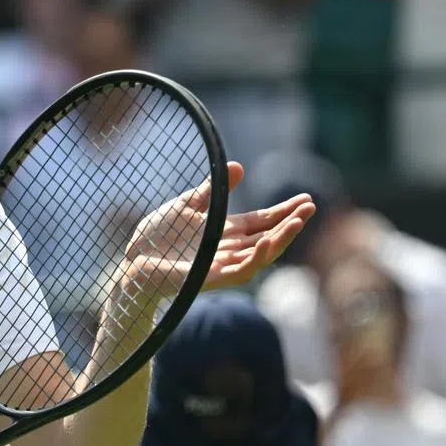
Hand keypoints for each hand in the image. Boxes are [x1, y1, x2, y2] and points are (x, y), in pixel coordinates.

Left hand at [118, 162, 315, 299]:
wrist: (134, 257)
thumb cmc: (158, 235)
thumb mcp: (188, 206)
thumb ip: (213, 191)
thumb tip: (239, 167)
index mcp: (226, 232)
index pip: (263, 221)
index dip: (284, 212)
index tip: (307, 199)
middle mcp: (229, 250)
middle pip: (268, 237)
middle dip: (291, 223)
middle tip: (311, 207)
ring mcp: (222, 265)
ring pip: (261, 255)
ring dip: (280, 239)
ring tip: (299, 222)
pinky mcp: (211, 278)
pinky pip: (240, 271)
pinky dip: (255, 258)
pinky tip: (266, 242)